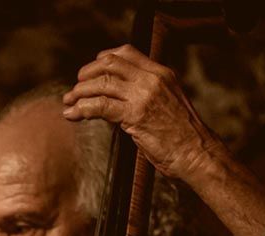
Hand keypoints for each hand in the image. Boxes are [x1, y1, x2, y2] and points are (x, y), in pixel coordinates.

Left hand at [63, 44, 222, 183]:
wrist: (196, 153)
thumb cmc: (183, 138)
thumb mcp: (167, 106)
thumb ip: (147, 97)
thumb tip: (121, 102)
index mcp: (161, 73)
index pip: (126, 53)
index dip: (103, 59)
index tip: (91, 71)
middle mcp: (152, 79)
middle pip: (110, 64)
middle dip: (87, 74)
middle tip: (75, 88)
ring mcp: (143, 96)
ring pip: (102, 84)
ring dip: (80, 92)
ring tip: (68, 102)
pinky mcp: (135, 115)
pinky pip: (101, 106)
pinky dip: (82, 109)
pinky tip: (73, 115)